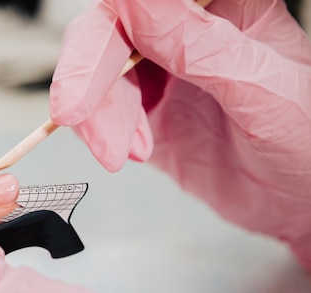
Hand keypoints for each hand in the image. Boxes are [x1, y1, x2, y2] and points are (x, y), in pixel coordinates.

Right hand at [50, 0, 310, 269]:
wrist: (297, 203)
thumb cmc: (306, 142)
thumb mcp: (262, 92)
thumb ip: (199, 48)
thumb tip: (135, 2)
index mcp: (221, 9)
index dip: (116, 17)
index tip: (100, 49)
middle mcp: (183, 34)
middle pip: (108, 32)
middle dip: (86, 75)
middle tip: (74, 114)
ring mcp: (160, 74)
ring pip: (96, 77)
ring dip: (96, 117)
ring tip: (118, 153)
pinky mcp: (143, 114)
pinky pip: (101, 114)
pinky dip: (102, 134)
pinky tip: (130, 152)